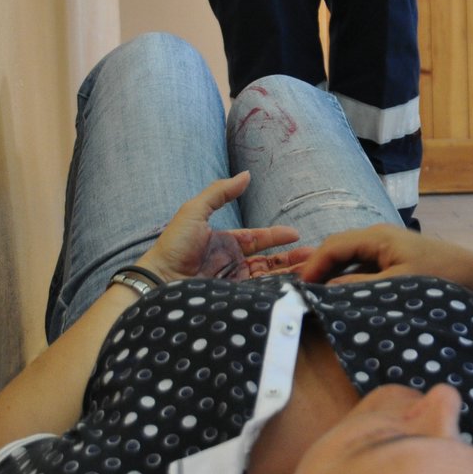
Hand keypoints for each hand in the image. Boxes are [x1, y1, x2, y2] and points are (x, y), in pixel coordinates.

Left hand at [136, 172, 310, 282]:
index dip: (276, 237)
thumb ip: (220, 192)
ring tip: (310, 272)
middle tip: (313, 258)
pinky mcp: (233, 299)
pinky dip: (276, 290)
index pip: (257, 240)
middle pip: (268, 261)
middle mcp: (232, 263)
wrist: (159, 281)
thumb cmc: (174, 245)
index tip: (296, 235)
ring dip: (288, 275)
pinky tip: (292, 287)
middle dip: (290, 259)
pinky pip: (259, 294)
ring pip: (267, 278)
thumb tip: (246, 175)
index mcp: (225, 243)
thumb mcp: (195, 211)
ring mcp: (233, 283)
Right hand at [299, 225, 472, 293]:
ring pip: (349, 261)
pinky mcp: (394, 263)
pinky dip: (349, 282)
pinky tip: (342, 298)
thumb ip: (359, 286)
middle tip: (299, 292)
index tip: (298, 288)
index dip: (313, 266)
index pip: (333, 246)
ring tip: (315, 296)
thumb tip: (327, 290)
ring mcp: (387, 250)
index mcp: (377, 236)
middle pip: (338, 251)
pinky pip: (363, 270)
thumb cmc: (439, 277)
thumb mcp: (397, 285)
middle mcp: (379, 238)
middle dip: (318, 270)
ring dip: (333, 277)